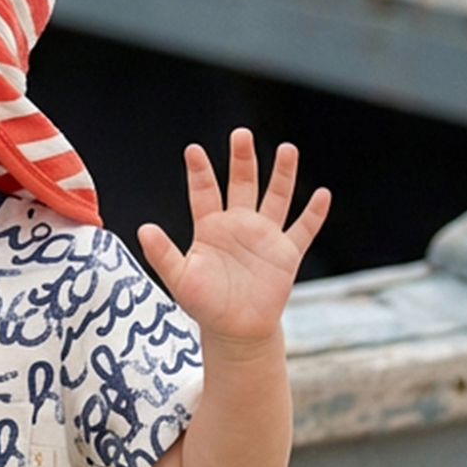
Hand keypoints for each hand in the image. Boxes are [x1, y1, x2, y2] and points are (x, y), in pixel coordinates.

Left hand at [136, 130, 329, 352]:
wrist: (234, 331)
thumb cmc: (204, 304)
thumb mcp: (180, 279)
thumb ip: (163, 254)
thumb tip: (144, 229)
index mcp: (210, 228)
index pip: (204, 192)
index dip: (200, 172)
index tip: (193, 151)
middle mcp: (238, 225)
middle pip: (242, 184)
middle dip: (242, 160)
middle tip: (241, 135)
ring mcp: (264, 236)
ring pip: (276, 198)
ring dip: (282, 175)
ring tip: (286, 149)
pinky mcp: (286, 253)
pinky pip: (303, 229)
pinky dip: (313, 214)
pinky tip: (322, 194)